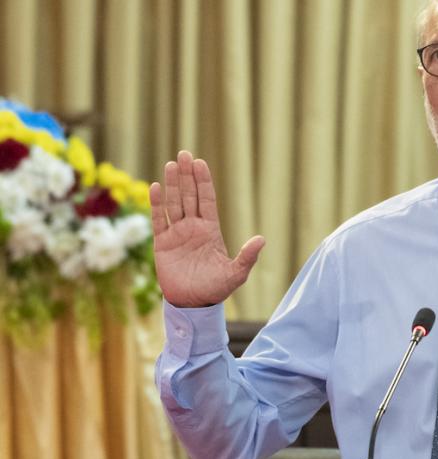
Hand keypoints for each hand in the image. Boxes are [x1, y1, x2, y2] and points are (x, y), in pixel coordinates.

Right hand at [149, 150, 264, 306]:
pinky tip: (156, 187)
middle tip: (184, 154)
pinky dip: (156, 204)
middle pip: (189, 196)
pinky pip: (158, 220)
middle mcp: (193, 228)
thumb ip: (247, 256)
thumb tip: (261, 239)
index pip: (207, 200)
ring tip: (172, 164)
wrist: (193, 305)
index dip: (203, 181)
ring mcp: (177, 234)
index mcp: (210, 231)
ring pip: (173, 203)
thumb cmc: (216, 290)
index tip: (200, 162)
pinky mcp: (162, 244)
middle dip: (187, 176)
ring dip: (173, 184)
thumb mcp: (236, 274)